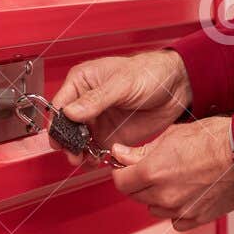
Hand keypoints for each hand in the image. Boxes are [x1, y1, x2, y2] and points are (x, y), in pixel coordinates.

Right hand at [50, 49, 191, 163]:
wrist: (175, 87)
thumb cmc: (150, 73)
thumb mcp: (122, 83)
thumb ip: (96, 99)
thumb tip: (71, 112)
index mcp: (83, 82)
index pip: (60, 104)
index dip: (57, 122)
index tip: (61, 137)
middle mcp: (85, 102)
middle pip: (64, 127)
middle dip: (65, 141)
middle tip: (73, 153)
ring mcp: (97, 120)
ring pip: (76, 141)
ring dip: (77, 152)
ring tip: (84, 159)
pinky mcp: (108, 134)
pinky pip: (93, 150)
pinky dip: (91, 157)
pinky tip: (96, 160)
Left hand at [109, 116, 233, 230]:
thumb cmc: (216, 138)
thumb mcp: (173, 135)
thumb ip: (143, 150)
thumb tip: (120, 154)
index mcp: (153, 171)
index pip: (121, 181)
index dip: (123, 172)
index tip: (127, 167)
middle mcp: (164, 194)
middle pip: (137, 196)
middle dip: (140, 182)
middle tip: (157, 167)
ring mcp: (180, 209)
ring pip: (155, 209)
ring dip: (158, 197)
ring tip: (177, 178)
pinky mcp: (197, 218)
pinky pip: (176, 220)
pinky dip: (177, 210)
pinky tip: (188, 194)